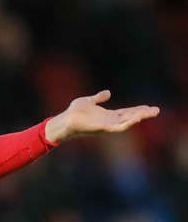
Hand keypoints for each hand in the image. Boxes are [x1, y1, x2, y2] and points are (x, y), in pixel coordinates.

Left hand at [45, 90, 159, 143]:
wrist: (65, 120)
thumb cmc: (74, 112)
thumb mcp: (89, 101)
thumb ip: (98, 98)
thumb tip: (108, 92)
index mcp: (108, 115)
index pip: (126, 112)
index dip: (137, 110)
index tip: (149, 107)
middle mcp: (110, 121)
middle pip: (130, 117)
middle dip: (143, 114)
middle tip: (156, 110)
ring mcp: (107, 126)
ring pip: (127, 122)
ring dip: (139, 117)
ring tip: (150, 112)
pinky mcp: (103, 129)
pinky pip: (118, 127)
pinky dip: (127, 124)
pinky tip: (136, 119)